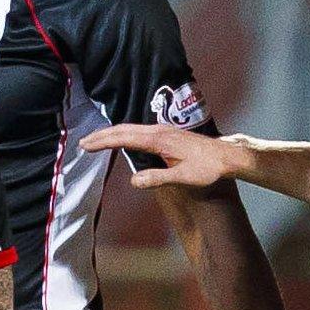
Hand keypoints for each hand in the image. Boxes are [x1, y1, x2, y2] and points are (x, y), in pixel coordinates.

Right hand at [80, 123, 244, 188]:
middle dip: (102, 135)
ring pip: (130, 129)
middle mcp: (159, 131)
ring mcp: (163, 131)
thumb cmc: (208, 168)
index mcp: (159, 139)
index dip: (103, 142)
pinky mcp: (167, 134)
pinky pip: (138, 131)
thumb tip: (133, 181)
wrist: (227, 156)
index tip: (86, 145)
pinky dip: (123, 134)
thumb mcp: (184, 177)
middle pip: (123, 130)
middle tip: (83, 143)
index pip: (124, 138)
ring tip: (96, 140)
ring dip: (111, 134)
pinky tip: (121, 140)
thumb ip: (158, 178)